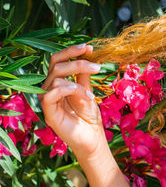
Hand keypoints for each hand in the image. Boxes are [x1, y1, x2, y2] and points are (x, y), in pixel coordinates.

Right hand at [40, 43, 109, 162]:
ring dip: (77, 82)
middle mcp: (49, 89)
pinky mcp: (47, 112)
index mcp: (57, 82)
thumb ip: (83, 74)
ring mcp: (47, 100)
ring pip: (55, 77)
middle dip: (77, 62)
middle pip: (56, 65)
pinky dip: (66, 89)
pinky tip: (81, 94)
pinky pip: (50, 94)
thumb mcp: (87, 90)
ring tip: (91, 94)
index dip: (71, 51)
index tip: (88, 47)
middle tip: (96, 66)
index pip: (57, 60)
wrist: (91, 139)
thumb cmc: (88, 117)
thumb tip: (87, 52)